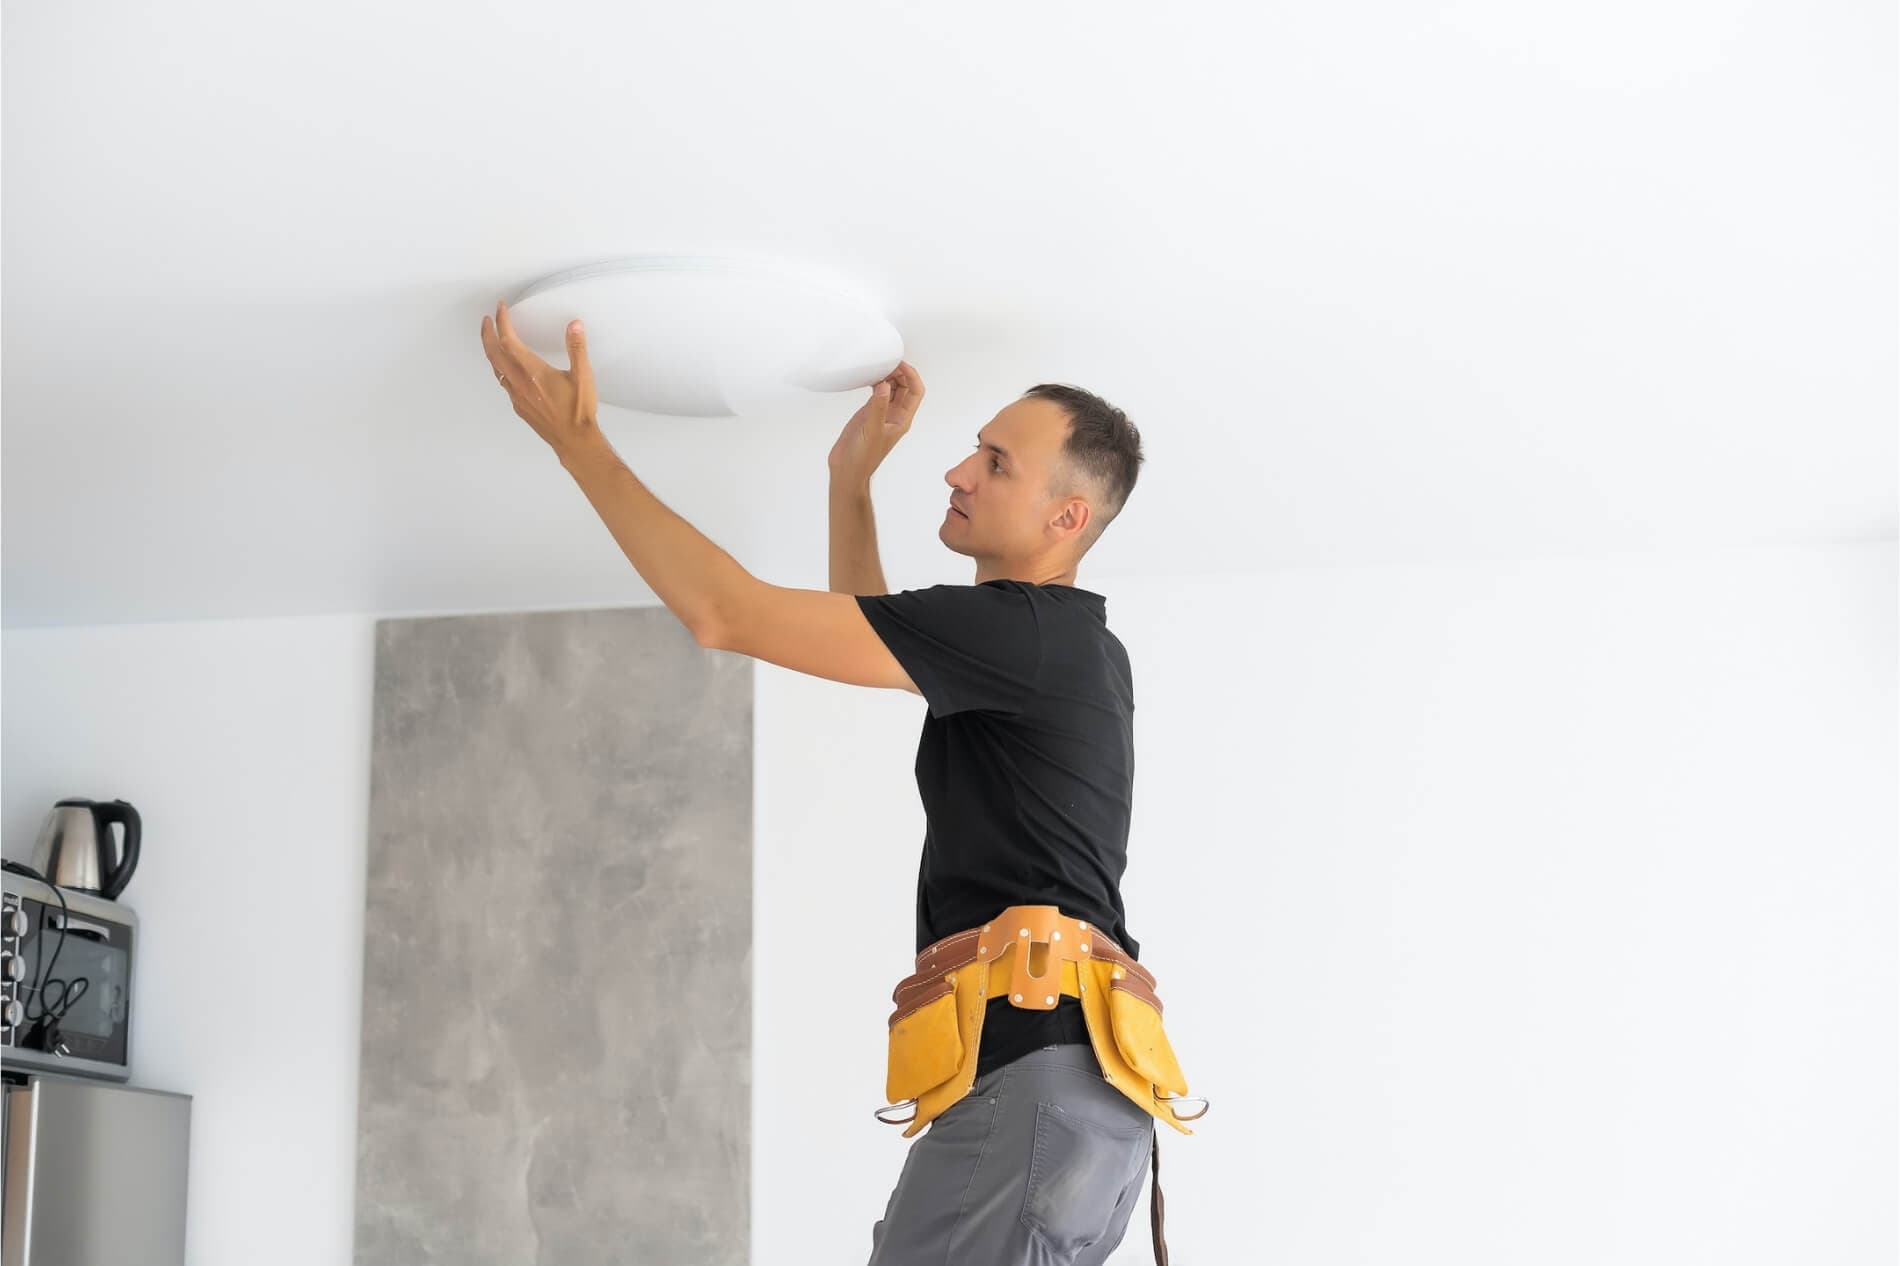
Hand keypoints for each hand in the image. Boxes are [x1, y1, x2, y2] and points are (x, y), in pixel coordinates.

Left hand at [480, 300, 601, 459]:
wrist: (574, 440)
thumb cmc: (578, 412)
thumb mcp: (583, 376)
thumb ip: (577, 348)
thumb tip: (574, 326)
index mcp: (533, 372)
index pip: (508, 340)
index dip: (502, 321)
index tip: (501, 308)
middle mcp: (520, 383)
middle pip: (493, 353)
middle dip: (487, 333)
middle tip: (487, 320)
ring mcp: (517, 396)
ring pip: (495, 368)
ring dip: (490, 350)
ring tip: (490, 339)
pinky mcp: (519, 406)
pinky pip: (502, 382)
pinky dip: (498, 368)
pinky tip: (504, 368)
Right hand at [829, 361, 923, 482]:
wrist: (848, 468)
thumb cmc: (863, 457)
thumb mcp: (872, 429)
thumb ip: (878, 406)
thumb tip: (884, 386)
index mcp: (902, 419)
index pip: (915, 392)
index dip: (912, 376)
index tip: (900, 364)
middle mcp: (895, 415)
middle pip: (905, 387)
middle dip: (901, 372)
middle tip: (889, 362)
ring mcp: (882, 413)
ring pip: (892, 388)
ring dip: (889, 376)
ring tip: (880, 366)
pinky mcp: (869, 413)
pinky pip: (878, 393)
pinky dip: (876, 383)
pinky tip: (870, 377)